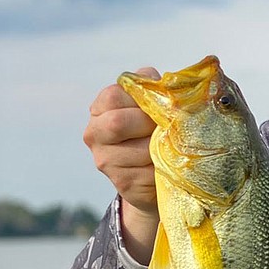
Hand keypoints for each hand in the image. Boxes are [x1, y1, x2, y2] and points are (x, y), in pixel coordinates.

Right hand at [84, 67, 160, 262]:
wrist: (155, 175)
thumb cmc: (155, 131)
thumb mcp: (153, 106)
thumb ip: (155, 90)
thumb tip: (170, 86)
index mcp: (100, 109)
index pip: (113, 96)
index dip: (141, 100)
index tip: (159, 108)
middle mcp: (95, 134)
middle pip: (117, 123)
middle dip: (150, 124)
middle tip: (168, 128)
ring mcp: (106, 160)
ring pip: (140, 150)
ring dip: (163, 148)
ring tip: (173, 147)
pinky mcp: (123, 183)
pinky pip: (150, 173)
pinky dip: (167, 167)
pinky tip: (170, 165)